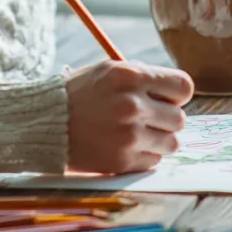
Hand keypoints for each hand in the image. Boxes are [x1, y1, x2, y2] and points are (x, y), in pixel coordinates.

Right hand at [65, 60, 193, 174]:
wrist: (47, 122)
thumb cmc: (81, 93)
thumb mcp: (109, 70)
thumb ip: (143, 77)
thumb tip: (176, 91)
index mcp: (130, 77)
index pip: (183, 87)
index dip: (177, 94)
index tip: (166, 98)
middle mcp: (132, 105)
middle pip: (180, 118)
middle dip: (167, 118)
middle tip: (148, 117)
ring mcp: (129, 135)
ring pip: (172, 143)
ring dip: (159, 139)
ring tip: (137, 132)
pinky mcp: (123, 161)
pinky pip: (154, 161)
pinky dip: (144, 155)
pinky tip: (125, 144)